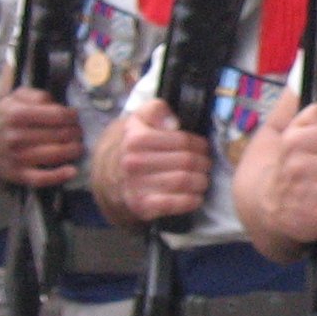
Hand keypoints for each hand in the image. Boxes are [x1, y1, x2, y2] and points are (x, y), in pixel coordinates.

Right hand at [0, 87, 82, 189]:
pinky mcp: (16, 174)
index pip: (57, 115)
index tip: (74, 117)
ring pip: (55, 154)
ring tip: (77, 146)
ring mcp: (16, 157)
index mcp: (15, 114)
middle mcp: (15, 136)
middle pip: (60, 135)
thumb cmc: (1, 117)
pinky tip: (72, 171)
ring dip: (73, 150)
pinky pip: (41, 178)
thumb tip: (56, 102)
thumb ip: (35, 95)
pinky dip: (59, 176)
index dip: (72, 116)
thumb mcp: (13, 98)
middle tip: (78, 132)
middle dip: (75, 133)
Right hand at [108, 98, 212, 219]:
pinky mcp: (142, 205)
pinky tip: (195, 196)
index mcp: (136, 139)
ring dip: (201, 181)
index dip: (199, 144)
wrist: (111, 176)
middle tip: (206, 164)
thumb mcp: (139, 120)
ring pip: (185, 181)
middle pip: (187, 161)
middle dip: (204, 163)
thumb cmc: (135, 146)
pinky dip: (192, 200)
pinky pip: (176, 203)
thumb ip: (156, 110)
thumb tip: (173, 122)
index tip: (203, 147)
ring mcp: (137, 185)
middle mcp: (134, 162)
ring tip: (202, 179)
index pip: (183, 141)